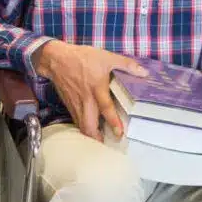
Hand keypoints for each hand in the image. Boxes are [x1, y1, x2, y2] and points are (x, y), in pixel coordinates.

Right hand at [33, 40, 147, 140]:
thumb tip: (144, 72)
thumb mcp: (107, 57)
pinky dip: (83, 127)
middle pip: (88, 125)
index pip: (105, 108)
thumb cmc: (82, 58)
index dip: (113, 122)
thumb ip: (127, 65)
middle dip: (96, 138)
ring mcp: (76, 104)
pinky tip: (89, 128)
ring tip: (98, 141)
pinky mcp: (69, 105)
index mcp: (97, 89)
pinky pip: (76, 121)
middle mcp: (86, 100)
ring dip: (89, 135)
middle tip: (105, 144)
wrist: (57, 60)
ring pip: (81, 126)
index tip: (119, 133)